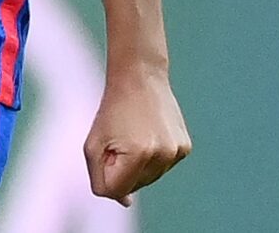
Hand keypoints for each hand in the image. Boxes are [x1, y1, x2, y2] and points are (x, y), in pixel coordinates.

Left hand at [84, 63, 190, 204]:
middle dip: (121, 169)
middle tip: (118, 138)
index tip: (104, 152)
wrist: (140, 77)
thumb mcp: (93, 143)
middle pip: (134, 186)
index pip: (115, 190)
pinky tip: (148, 135)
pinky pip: (162, 166)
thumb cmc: (112, 109)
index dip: (104, 174)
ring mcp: (176, 153)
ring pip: (149, 179)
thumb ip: (100, 177)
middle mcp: (162, 156)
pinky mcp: (184, 148)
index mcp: (138, 154)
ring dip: (137, 166)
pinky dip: (152, 157)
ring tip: (133, 135)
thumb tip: (125, 202)